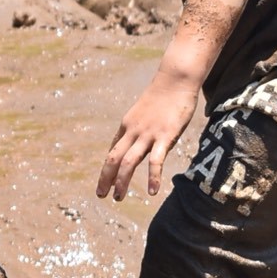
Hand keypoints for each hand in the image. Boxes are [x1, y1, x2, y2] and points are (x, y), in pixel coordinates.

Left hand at [97, 67, 200, 201]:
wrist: (175, 79)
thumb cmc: (163, 96)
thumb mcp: (146, 111)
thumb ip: (141, 127)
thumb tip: (139, 140)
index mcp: (127, 125)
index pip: (113, 150)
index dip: (107, 168)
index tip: (104, 183)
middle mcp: (133, 131)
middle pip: (113, 158)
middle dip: (105, 178)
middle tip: (101, 195)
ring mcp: (148, 134)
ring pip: (128, 162)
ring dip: (121, 181)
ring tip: (118, 197)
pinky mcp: (165, 137)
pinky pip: (156, 161)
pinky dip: (153, 178)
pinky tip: (153, 192)